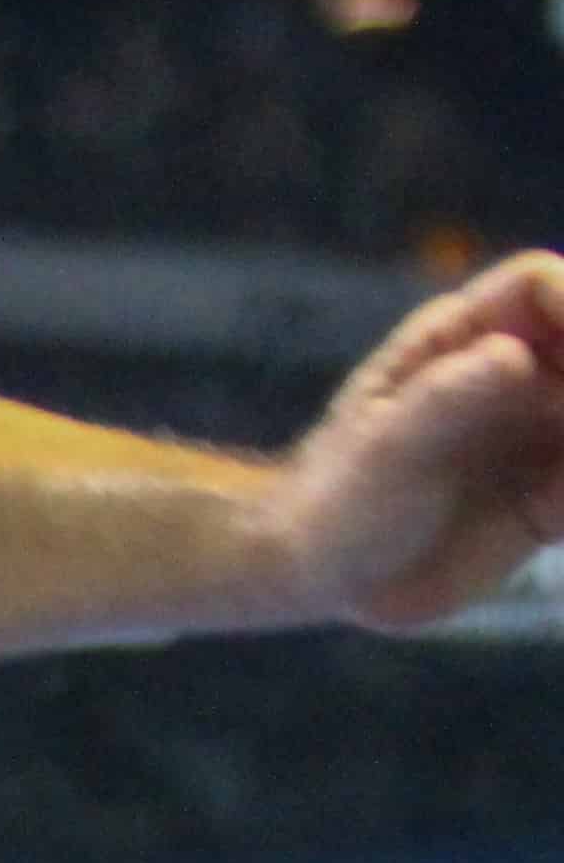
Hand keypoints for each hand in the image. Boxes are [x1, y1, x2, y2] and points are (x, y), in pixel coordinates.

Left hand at [278, 248, 563, 629]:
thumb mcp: (385, 448)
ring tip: (560, 480)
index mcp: (460, 340)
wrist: (322, 576)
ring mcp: (537, 432)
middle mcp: (513, 376)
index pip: (539, 286)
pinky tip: (558, 513)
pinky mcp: (552, 494)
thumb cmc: (333, 498)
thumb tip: (514, 354)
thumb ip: (447, 399)